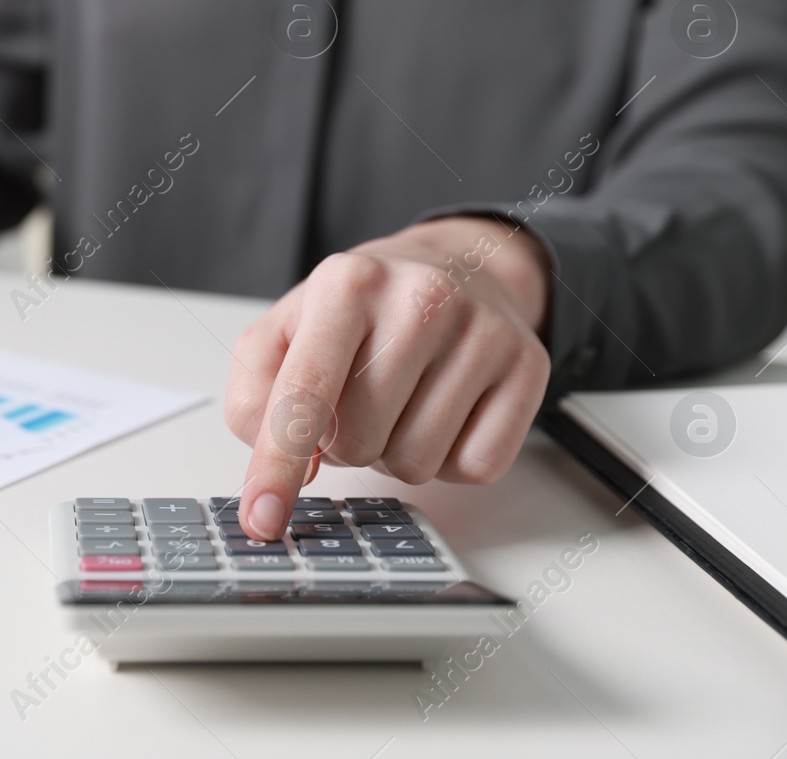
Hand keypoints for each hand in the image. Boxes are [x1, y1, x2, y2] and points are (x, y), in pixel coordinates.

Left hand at [223, 217, 552, 540]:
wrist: (455, 267)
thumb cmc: (361, 311)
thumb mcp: (283, 334)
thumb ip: (259, 403)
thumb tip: (299, 468)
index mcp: (347, 283)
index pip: (303, 395)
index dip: (277, 467)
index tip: (262, 520)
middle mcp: (421, 298)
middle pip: (357, 441)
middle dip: (344, 443)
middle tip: (357, 399)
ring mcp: (482, 332)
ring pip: (416, 463)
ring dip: (396, 451)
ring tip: (402, 399)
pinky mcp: (528, 367)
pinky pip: (475, 467)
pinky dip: (451, 458)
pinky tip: (447, 409)